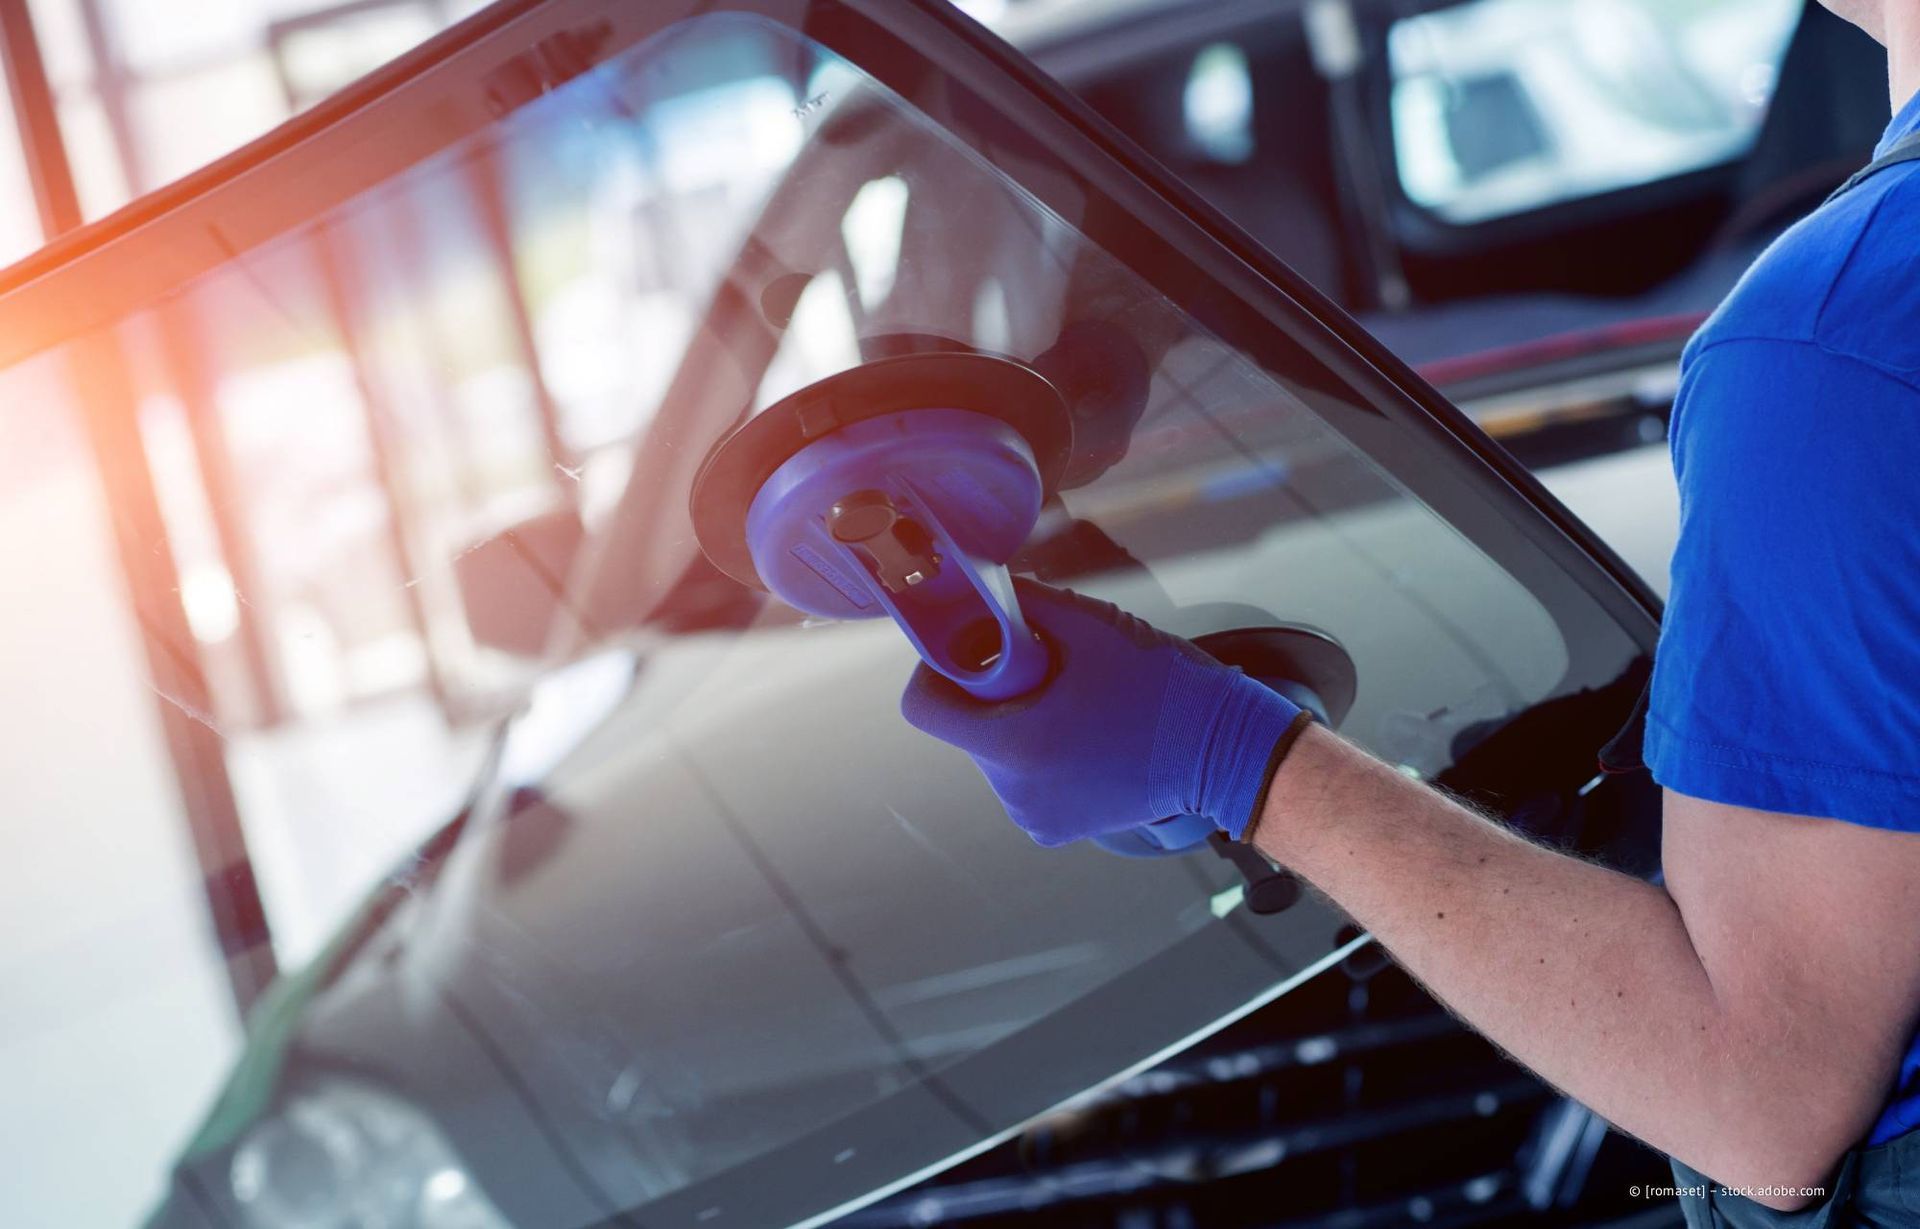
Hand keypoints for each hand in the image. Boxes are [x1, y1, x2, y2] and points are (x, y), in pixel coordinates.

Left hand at [900, 580, 1304, 846]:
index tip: (972, 651)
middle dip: (992, 695)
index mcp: (1015, 745)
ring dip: (1018, 725)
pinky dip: (1040, 755)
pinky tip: (1085, 737)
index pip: (925, 708)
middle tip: (1047, 672)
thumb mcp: (1087, 624)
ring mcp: (1034, 815)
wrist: (1223, 750)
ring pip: (994, 753)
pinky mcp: (1054, 828)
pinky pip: (1022, 780)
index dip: (938, 671)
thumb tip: (974, 586)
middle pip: (964, 729)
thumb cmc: (1161, 684)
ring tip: (1077, 706)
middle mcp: (1015, 791)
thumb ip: (1018, 601)